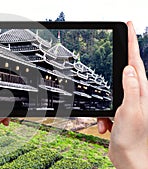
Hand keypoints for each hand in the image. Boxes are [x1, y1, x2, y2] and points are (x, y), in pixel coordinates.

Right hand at [99, 21, 147, 167]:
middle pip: (126, 69)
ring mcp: (128, 103)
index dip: (132, 42)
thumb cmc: (133, 139)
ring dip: (105, 98)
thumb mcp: (130, 111)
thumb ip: (130, 89)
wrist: (129, 158)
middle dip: (121, 58)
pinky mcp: (119, 111)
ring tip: (106, 117)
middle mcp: (136, 94)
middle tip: (119, 44)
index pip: (135, 61)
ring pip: (113, 88)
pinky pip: (107, 105)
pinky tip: (104, 125)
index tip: (129, 25)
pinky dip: (102, 114)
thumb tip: (128, 69)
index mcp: (140, 91)